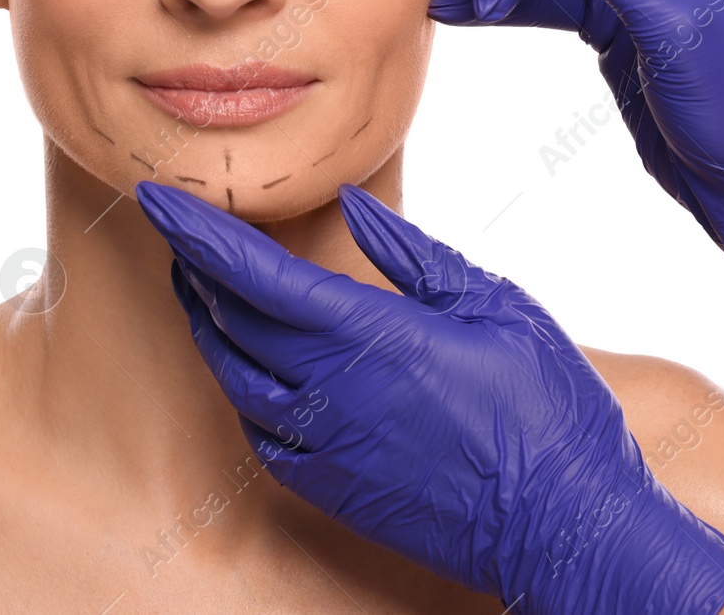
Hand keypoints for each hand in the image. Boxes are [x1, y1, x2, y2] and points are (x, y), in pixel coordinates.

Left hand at [135, 178, 723, 613]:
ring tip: (201, 290)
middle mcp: (330, 392)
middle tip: (181, 233)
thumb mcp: (492, 304)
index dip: (197, 232)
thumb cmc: (547, 408)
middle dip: (195, 270)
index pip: (252, 273)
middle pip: (230, 321)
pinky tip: (250, 369)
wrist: (566, 527)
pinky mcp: (329, 489)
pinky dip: (241, 390)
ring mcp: (324, 447)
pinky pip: (259, 434)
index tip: (157, 197)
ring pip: (233, 378)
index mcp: (370, 336)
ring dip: (208, 328)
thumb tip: (353, 203)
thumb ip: (410, 253)